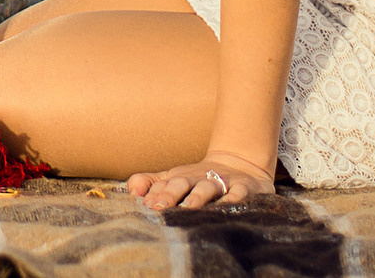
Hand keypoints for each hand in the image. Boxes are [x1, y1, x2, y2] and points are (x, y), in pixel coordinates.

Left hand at [127, 152, 274, 209]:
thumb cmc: (198, 179)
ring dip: (197, 197)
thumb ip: (149, 183)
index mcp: (178, 178)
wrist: (240, 165)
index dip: (153, 195)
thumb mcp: (173, 179)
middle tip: (158, 208)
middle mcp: (197, 178)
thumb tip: (131, 191)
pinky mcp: (243, 187)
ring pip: (207, 187)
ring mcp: (220, 182)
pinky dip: (233, 199)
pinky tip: (227, 207)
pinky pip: (238, 193)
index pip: (162, 185)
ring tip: (188, 208)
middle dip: (169, 195)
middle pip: (180, 184)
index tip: (143, 207)